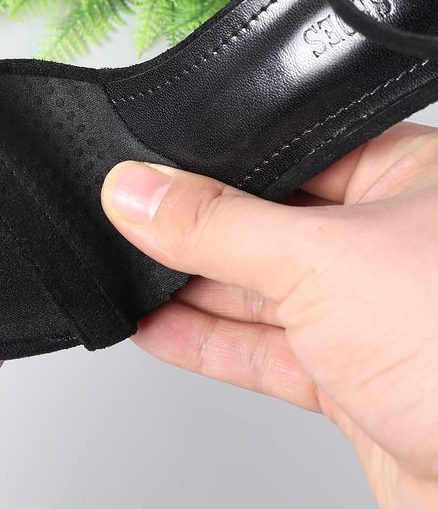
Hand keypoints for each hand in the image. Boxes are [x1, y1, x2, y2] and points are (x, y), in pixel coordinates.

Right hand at [101, 121, 437, 508]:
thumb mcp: (321, 263)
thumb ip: (217, 227)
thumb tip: (140, 193)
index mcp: (410, 183)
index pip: (289, 157)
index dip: (216, 166)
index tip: (151, 176)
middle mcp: (394, 247)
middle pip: (268, 227)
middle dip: (195, 236)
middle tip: (130, 229)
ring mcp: (376, 318)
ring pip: (264, 294)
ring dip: (193, 294)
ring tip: (131, 279)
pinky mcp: (358, 384)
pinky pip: (269, 353)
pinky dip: (210, 344)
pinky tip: (161, 330)